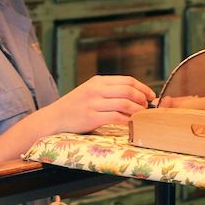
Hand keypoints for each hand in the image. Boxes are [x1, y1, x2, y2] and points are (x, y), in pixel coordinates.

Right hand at [32, 75, 154, 136]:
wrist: (53, 119)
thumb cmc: (74, 107)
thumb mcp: (89, 92)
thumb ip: (107, 91)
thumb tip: (133, 95)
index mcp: (97, 81)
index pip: (127, 80)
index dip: (143, 88)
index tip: (151, 96)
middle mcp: (96, 89)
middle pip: (128, 90)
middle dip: (142, 99)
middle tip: (147, 107)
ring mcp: (93, 103)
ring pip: (125, 103)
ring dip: (137, 110)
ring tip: (141, 116)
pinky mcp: (91, 117)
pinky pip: (116, 117)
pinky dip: (127, 120)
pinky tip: (131, 124)